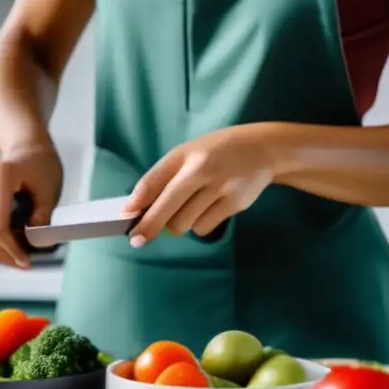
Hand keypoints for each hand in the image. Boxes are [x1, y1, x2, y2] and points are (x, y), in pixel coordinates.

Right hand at [0, 140, 62, 267]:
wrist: (26, 149)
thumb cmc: (40, 167)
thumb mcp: (50, 190)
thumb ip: (44, 215)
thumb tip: (37, 242)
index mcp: (0, 178)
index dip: (12, 251)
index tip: (27, 262)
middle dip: (3, 256)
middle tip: (24, 263)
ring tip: (19, 253)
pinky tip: (10, 243)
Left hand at [122, 125, 276, 246]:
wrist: (263, 149)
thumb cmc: (214, 153)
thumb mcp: (186, 153)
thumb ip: (161, 178)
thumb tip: (135, 208)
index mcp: (186, 155)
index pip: (155, 182)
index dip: (138, 203)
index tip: (125, 218)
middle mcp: (204, 170)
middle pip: (169, 210)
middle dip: (150, 227)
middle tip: (138, 239)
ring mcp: (222, 188)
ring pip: (185, 224)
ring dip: (178, 224)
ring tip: (187, 208)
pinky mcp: (236, 204)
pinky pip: (204, 228)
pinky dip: (198, 225)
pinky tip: (206, 209)